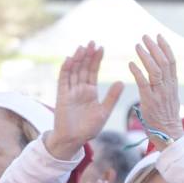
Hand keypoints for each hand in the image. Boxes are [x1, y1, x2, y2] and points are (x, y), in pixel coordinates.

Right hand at [47, 42, 124, 160]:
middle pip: (83, 68)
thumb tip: (121, 82)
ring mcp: (70, 91)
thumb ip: (112, 97)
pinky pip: (63, 80)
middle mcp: (80, 89)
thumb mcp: (104, 112)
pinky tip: (70, 59)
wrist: (74, 140)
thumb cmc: (88, 128)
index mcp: (90, 91)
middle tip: (92, 42)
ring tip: (82, 47)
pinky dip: (66, 69)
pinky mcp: (62, 96)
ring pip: (74, 71)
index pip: (93, 71)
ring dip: (77, 59)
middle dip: (87, 55)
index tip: (101, 48)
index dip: (96, 59)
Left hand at [129, 34, 183, 148]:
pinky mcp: (150, 101)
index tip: (158, 36)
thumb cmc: (166, 118)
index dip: (165, 47)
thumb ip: (166, 85)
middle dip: (154, 47)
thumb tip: (162, 74)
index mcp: (173, 85)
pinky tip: (130, 64)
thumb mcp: (170, 97)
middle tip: (145, 37)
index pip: (171, 61)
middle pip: (164, 62)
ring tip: (137, 46)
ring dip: (146, 56)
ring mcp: (160, 94)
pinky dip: (137, 72)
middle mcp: (168, 87)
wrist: (169, 135)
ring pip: (155, 70)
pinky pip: (143, 83)